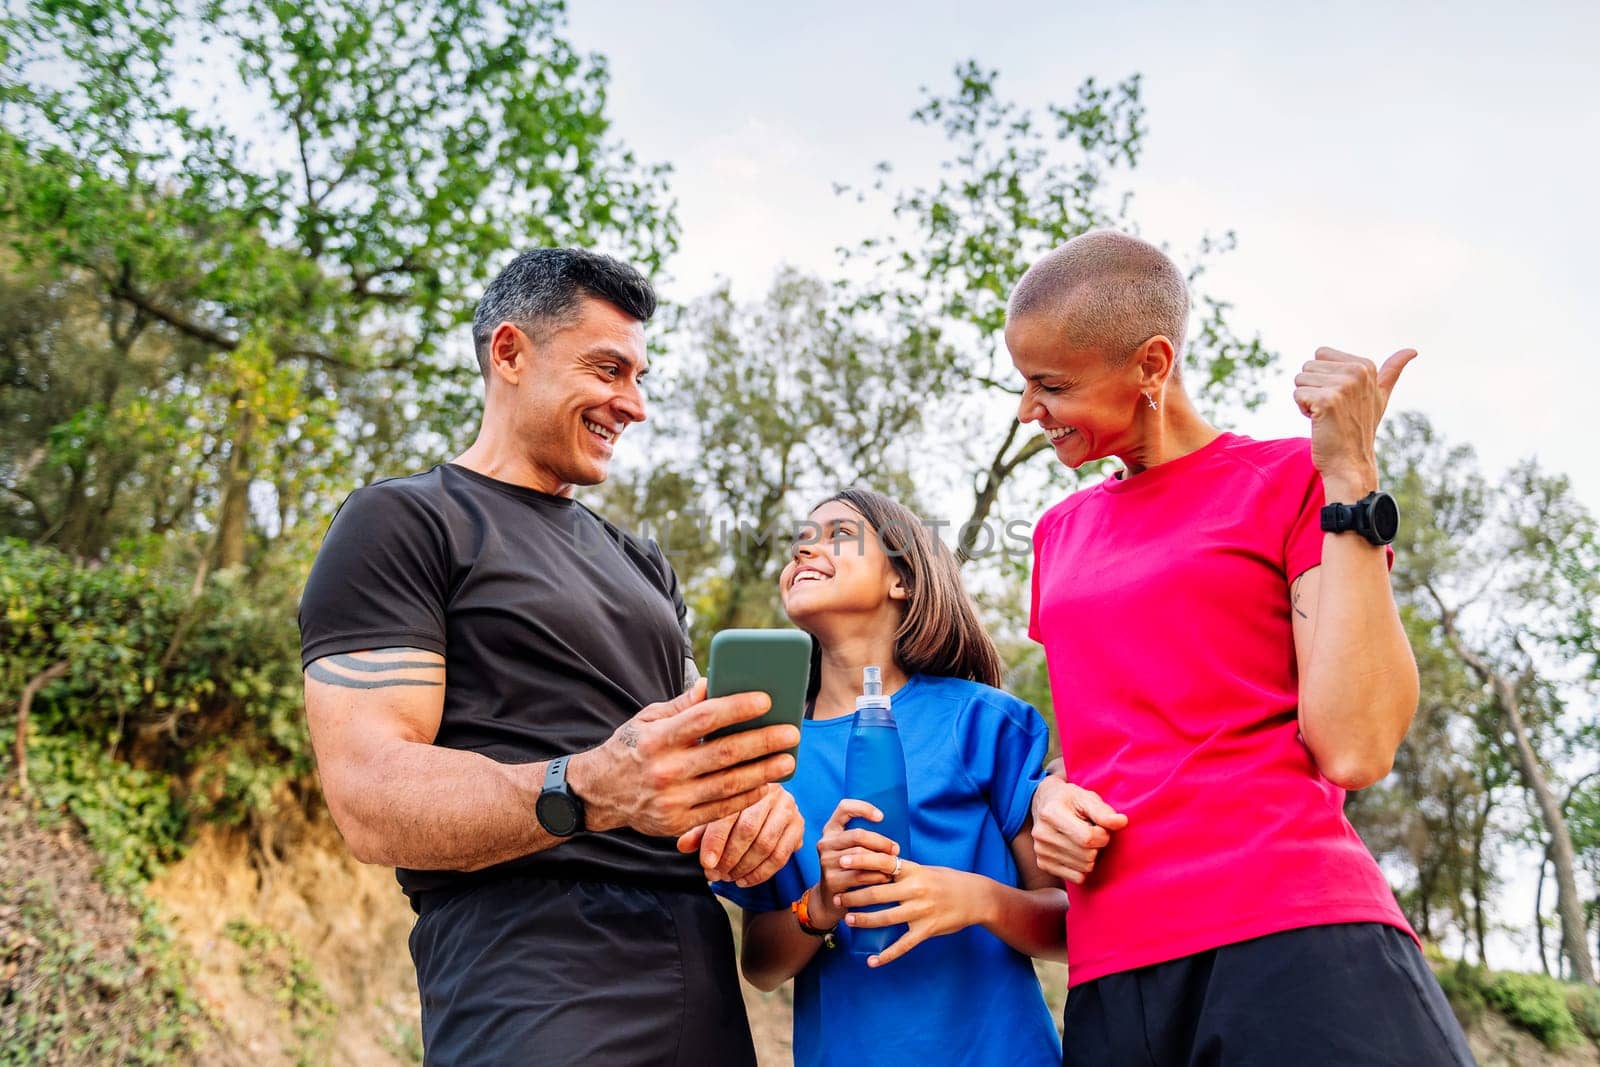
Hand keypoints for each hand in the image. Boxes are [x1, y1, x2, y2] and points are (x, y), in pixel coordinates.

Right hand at [567, 678, 799, 835]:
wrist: (597, 793)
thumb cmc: (629, 749)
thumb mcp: (646, 720)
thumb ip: (681, 705)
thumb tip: (714, 682)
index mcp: (657, 737)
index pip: (704, 718)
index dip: (737, 708)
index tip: (766, 700)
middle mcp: (665, 769)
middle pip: (724, 753)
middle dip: (762, 742)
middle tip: (791, 733)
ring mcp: (672, 799)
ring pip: (728, 784)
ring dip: (764, 772)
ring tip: (789, 760)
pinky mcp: (677, 822)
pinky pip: (721, 810)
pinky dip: (747, 797)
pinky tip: (767, 784)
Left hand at [676, 784, 803, 885]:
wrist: (767, 806)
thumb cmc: (734, 811)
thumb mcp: (714, 816)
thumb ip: (699, 830)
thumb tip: (682, 846)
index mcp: (745, 783)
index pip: (729, 814)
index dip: (716, 842)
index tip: (706, 864)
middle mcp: (770, 791)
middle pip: (748, 830)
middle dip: (729, 858)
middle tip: (715, 875)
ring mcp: (788, 808)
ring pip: (766, 844)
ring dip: (744, 868)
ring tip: (728, 878)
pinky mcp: (799, 825)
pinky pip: (781, 856)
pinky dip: (761, 873)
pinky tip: (744, 881)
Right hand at [810, 798, 899, 929]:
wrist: (831, 899)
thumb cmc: (851, 868)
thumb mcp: (851, 849)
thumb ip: (865, 838)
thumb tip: (897, 829)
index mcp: (831, 829)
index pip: (844, 807)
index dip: (863, 808)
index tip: (882, 817)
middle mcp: (825, 843)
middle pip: (857, 835)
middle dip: (881, 842)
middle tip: (895, 849)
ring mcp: (826, 861)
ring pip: (860, 856)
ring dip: (881, 860)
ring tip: (894, 865)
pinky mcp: (831, 880)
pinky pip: (859, 875)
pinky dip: (876, 876)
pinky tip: (886, 877)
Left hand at [836, 862, 980, 966]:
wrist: (977, 897)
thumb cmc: (948, 881)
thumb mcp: (925, 870)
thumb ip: (903, 871)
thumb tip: (875, 867)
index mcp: (915, 871)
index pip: (884, 863)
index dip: (861, 861)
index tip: (843, 862)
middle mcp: (916, 890)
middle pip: (878, 893)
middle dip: (854, 896)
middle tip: (837, 898)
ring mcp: (922, 911)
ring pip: (886, 918)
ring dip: (864, 920)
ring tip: (848, 920)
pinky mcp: (927, 930)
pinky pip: (903, 945)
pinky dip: (886, 955)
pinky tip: (872, 961)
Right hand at [1030, 775, 1126, 884]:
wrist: (1045, 803)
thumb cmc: (1070, 800)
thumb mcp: (1087, 798)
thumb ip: (1104, 812)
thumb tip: (1122, 822)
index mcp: (1051, 813)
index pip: (1087, 838)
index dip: (1103, 835)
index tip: (1101, 827)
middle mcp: (1042, 834)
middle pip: (1087, 855)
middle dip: (1098, 845)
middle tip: (1092, 832)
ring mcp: (1040, 851)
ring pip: (1084, 868)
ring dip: (1091, 856)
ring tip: (1083, 840)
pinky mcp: (1043, 864)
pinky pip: (1077, 878)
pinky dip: (1083, 868)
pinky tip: (1077, 852)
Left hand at [1293, 347, 1416, 495]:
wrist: (1350, 461)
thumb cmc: (1360, 428)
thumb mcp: (1380, 396)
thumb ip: (1392, 371)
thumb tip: (1412, 350)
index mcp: (1366, 365)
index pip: (1320, 354)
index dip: (1323, 377)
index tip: (1340, 396)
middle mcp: (1356, 371)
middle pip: (1308, 366)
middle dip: (1313, 387)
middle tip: (1332, 408)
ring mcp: (1343, 386)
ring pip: (1300, 380)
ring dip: (1307, 399)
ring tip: (1327, 415)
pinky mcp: (1327, 400)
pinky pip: (1298, 395)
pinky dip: (1303, 410)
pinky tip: (1320, 421)